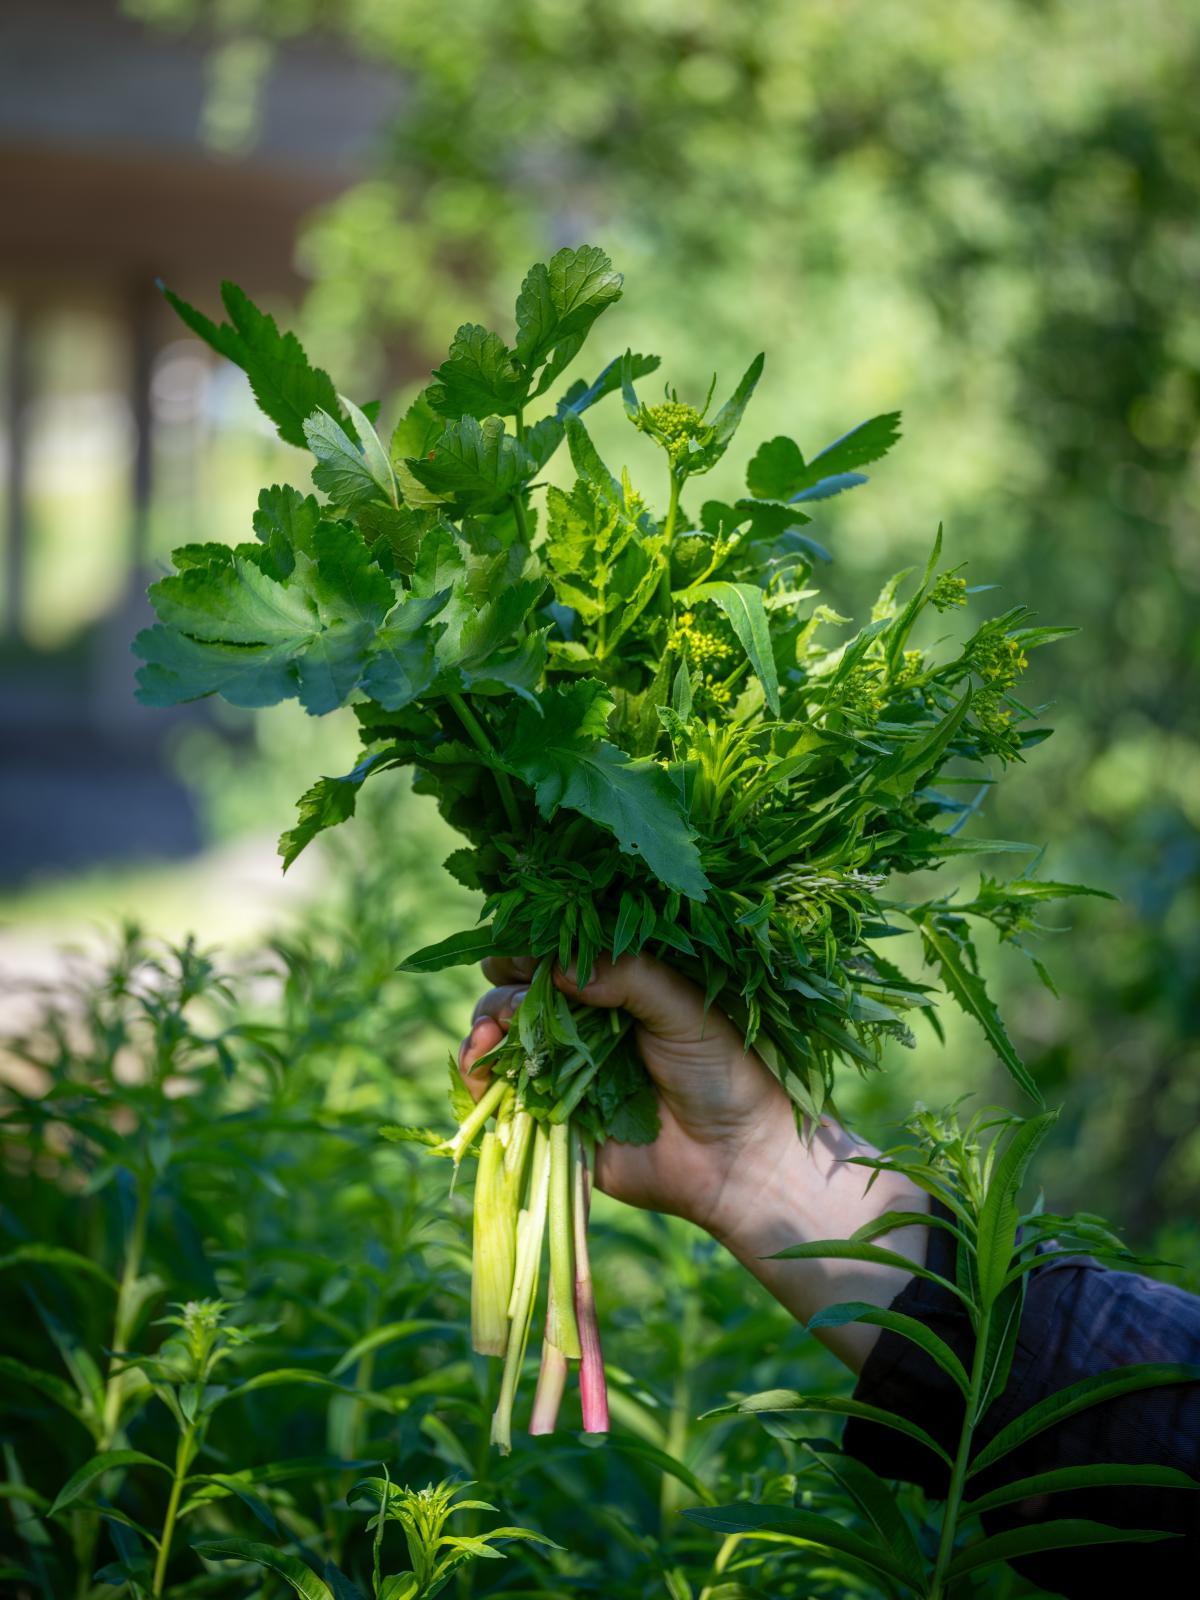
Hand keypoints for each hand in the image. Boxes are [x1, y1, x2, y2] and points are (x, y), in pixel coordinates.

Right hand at [461, 951, 795, 1237]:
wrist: (735, 1159)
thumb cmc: (722, 1072)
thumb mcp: (682, 1008)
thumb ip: (627, 977)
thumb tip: (557, 966)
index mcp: (613, 989)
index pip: (556, 957)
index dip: (530, 949)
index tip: (517, 948)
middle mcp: (581, 1026)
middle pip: (518, 994)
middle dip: (504, 990)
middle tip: (513, 999)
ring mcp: (561, 1072)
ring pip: (500, 1039)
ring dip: (484, 1028)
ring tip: (489, 1032)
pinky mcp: (550, 1118)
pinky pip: (500, 1094)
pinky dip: (478, 1075)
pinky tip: (478, 1060)